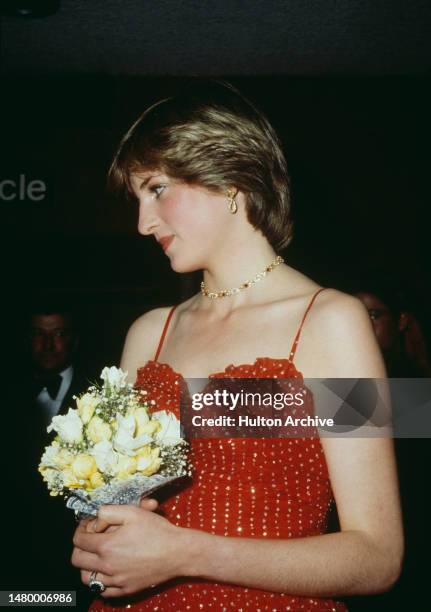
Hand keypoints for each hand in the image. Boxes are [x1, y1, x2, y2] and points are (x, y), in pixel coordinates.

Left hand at [72, 501, 187, 597]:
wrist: (178, 552)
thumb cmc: (157, 530)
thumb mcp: (133, 512)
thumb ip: (108, 512)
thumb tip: (96, 519)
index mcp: (107, 546)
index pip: (78, 540)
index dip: (80, 529)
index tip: (88, 525)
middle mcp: (108, 566)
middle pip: (77, 560)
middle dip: (79, 547)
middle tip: (90, 538)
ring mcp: (116, 581)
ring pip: (86, 579)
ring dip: (86, 566)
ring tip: (96, 556)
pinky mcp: (126, 589)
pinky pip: (102, 591)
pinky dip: (99, 581)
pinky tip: (108, 570)